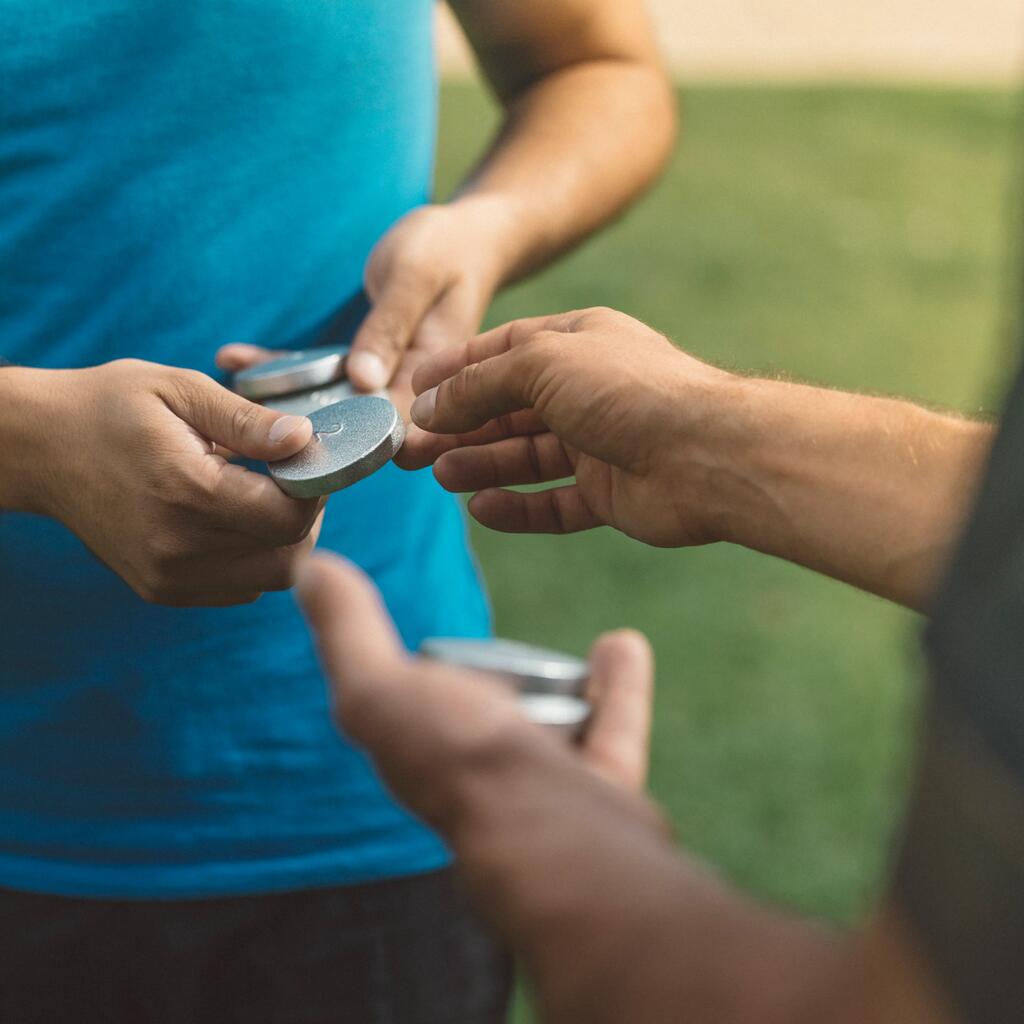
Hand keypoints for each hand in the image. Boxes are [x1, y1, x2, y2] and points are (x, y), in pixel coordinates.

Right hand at [28, 359, 322, 605]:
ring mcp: (169, 578)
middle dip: (306, 517)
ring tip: (259, 494)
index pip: (288, 518)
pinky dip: (254, 557)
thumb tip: (304, 439)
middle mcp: (178, 548)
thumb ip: (247, 420)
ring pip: (269, 578)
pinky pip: (240, 587)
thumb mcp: (180, 389)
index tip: (304, 457)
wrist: (41, 448)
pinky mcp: (162, 590)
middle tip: (290, 477)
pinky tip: (233, 518)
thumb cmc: (110, 407)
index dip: (313, 488)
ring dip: (283, 540)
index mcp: (187, 493)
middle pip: (289, 557)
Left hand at [218, 200, 510, 417]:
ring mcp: (384, 378)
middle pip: (356, 426)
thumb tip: (363, 383)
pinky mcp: (363, 362)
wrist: (465, 238)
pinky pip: (319, 372)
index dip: (354, 446)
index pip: (398, 429)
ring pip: (329, 402)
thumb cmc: (446, 250)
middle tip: (247, 419)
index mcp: (434, 378)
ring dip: (281, 397)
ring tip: (226, 383)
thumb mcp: (415, 279)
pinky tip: (234, 357)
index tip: (299, 442)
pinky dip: (280, 367)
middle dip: (302, 427)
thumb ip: (390, 329)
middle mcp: (409, 388)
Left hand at [296, 551, 654, 809]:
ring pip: (555, 729)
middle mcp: (477, 780)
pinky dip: (619, 684)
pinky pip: (612, 725)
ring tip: (576, 646)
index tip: (416, 648)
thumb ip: (348, 632)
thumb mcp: (380, 688)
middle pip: (488, 724)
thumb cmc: (460, 762)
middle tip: (502, 653)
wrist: (555, 837)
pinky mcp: (603, 788)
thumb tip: (310, 566)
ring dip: (566, 685)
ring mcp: (542, 790)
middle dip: (496, 692)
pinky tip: (624, 642)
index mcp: (420, 759)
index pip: (410, 710)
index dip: (407, 677)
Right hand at [397, 307, 741, 547]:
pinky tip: (482, 509)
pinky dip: (518, 507)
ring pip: (525, 456)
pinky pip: (552, 503)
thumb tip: (430, 406)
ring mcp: (600, 444)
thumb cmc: (628, 390)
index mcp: (577, 342)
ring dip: (481, 465)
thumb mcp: (542, 364)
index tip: (412, 395)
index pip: (501, 353)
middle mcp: (588, 390)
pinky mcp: (609, 494)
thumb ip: (480, 383)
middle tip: (409, 450)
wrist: (707, 452)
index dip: (455, 373)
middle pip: (508, 410)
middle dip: (457, 427)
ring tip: (440, 476)